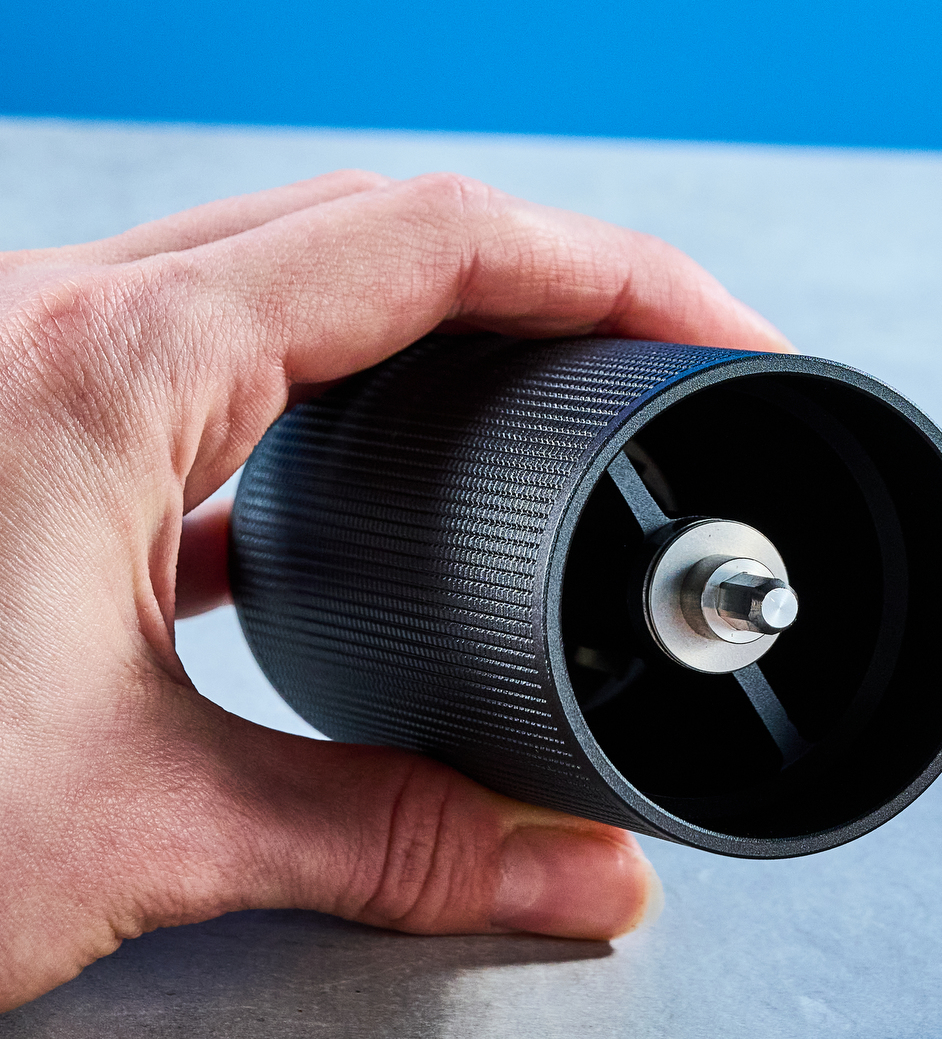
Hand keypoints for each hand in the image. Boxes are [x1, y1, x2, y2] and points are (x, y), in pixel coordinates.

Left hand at [0, 171, 792, 1008]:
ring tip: (551, 390)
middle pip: (374, 226)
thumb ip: (387, 839)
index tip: (713, 328)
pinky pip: (210, 365)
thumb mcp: (130, 827)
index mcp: (113, 367)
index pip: (433, 242)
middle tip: (664, 349)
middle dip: (550, 275)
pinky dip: (328, 401)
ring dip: (439, 324)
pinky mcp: (14, 440)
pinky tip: (364, 491)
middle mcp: (60, 327)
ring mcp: (25, 369)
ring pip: (286, 277)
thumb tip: (567, 876)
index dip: (612, 270)